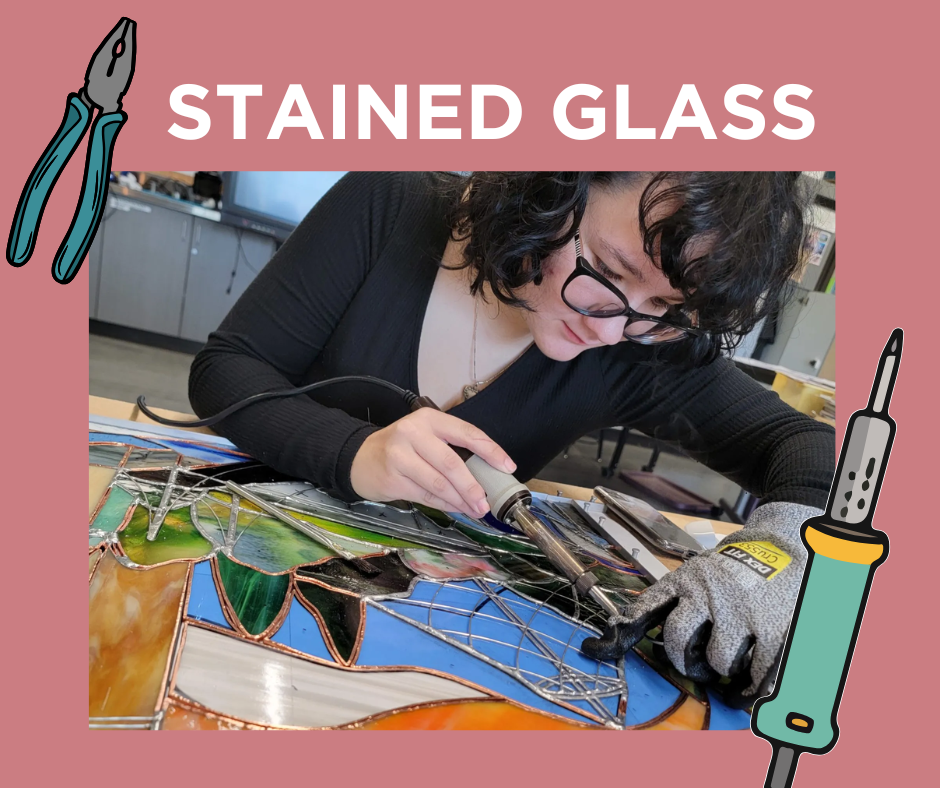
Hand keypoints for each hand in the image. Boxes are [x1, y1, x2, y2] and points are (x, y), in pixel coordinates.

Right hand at [349, 408, 516, 518]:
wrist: (359, 458)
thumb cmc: (401, 447)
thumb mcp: (425, 436)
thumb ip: (451, 448)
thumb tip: (487, 473)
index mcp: (429, 419)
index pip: (466, 433)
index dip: (490, 451)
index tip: (507, 466)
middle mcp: (413, 434)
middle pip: (452, 463)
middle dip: (473, 486)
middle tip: (486, 503)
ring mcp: (400, 456)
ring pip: (439, 484)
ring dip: (461, 500)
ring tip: (475, 509)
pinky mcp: (393, 479)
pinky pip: (426, 496)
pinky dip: (445, 505)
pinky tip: (457, 508)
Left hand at [581, 501, 820, 706]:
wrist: (783, 545)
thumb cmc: (733, 568)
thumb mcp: (695, 573)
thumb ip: (667, 600)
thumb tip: (621, 632)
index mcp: (683, 581)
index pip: (642, 610)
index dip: (617, 635)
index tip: (594, 650)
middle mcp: (707, 594)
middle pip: (678, 644)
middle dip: (685, 663)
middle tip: (696, 666)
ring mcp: (740, 611)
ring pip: (717, 662)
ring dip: (721, 673)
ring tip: (727, 669)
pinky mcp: (773, 628)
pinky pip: (756, 673)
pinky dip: (749, 690)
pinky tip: (746, 692)